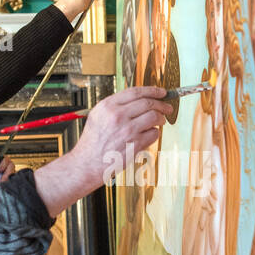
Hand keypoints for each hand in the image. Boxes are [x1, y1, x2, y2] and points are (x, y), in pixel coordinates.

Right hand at [33, 86, 172, 217]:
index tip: (161, 92)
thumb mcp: (97, 115)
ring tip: (161, 121)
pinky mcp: (135, 145)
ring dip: (161, 119)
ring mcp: (127, 130)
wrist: (88, 163)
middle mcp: (118, 116)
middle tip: (167, 108)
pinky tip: (150, 134)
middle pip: (148, 103)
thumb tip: (138, 99)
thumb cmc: (93, 141)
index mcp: (108, 106)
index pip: (136, 92)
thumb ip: (115, 105)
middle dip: (162, 105)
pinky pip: (154, 134)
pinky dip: (155, 133)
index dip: (152, 90)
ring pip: (154, 117)